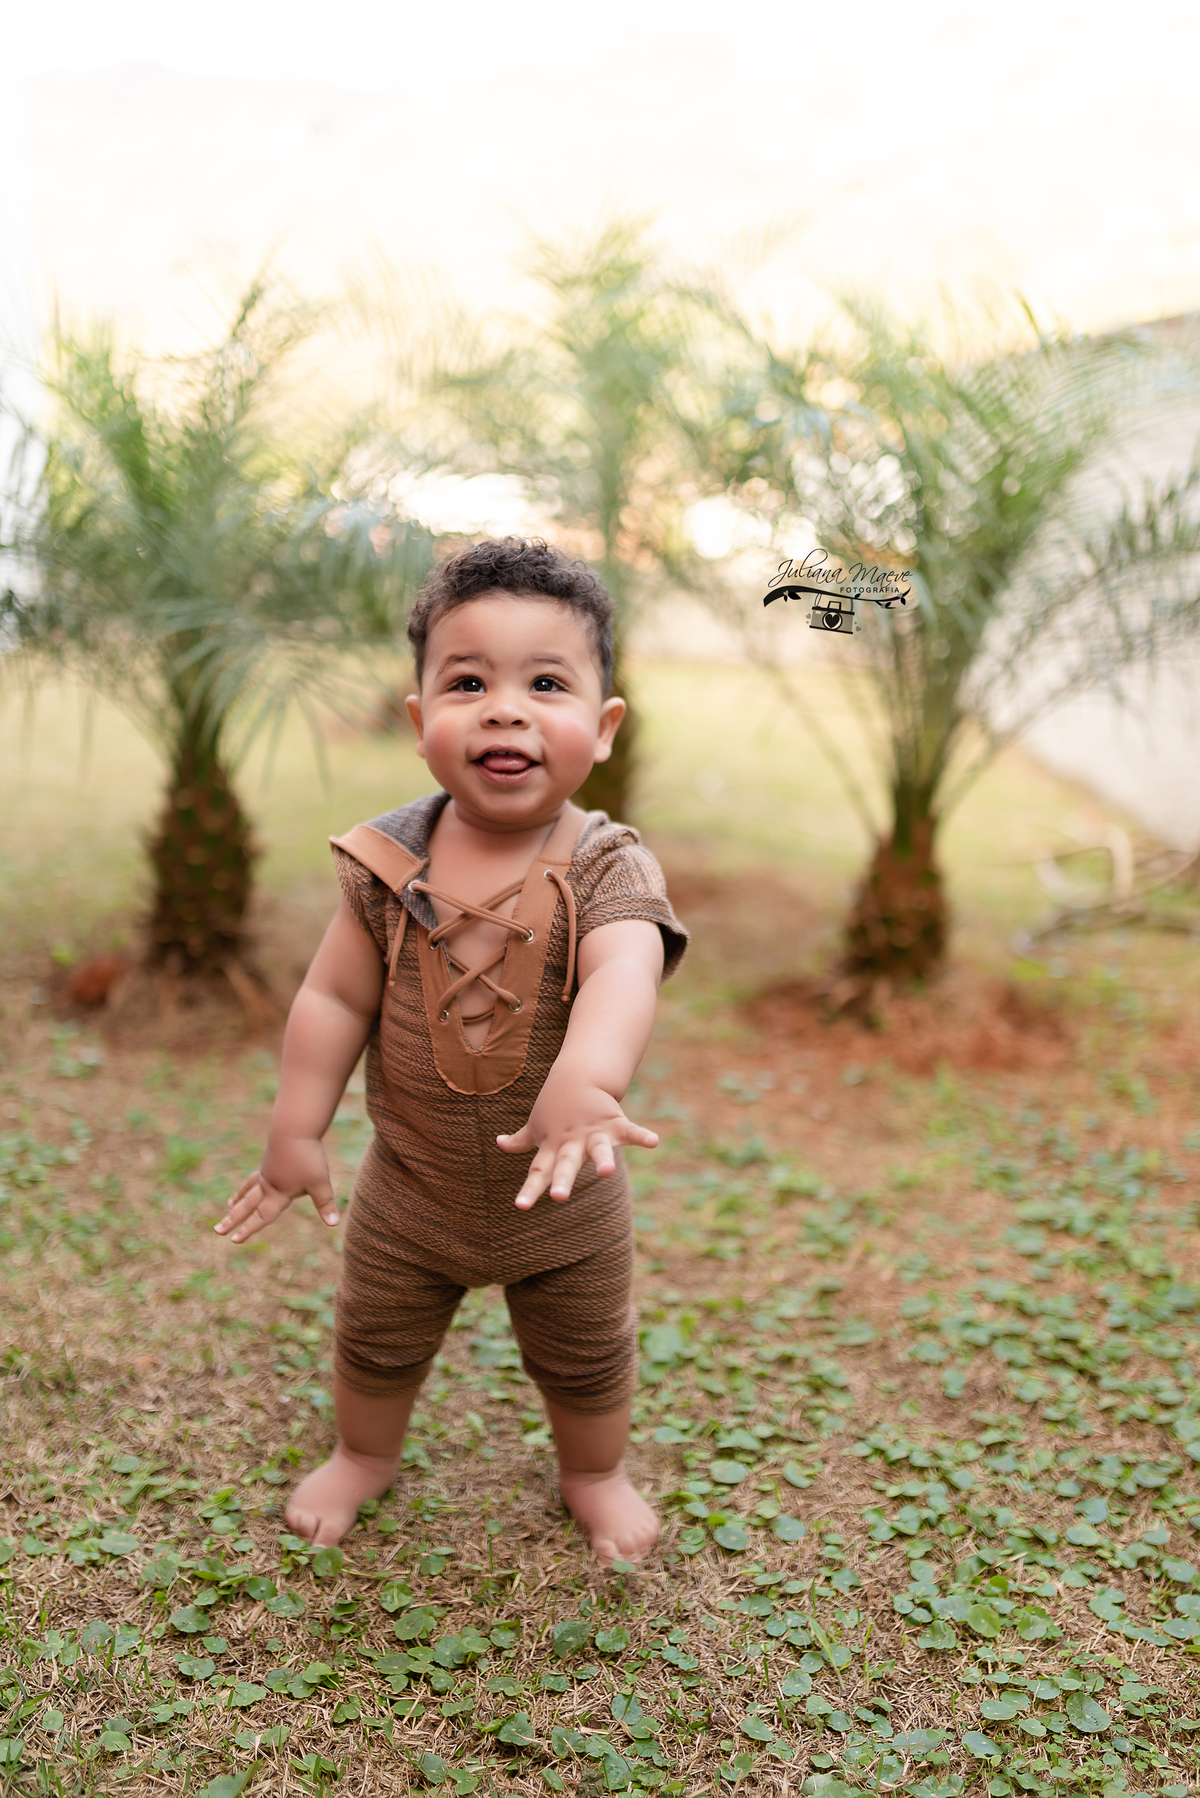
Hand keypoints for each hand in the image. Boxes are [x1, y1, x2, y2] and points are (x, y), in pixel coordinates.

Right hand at [215, 1137, 338, 1242]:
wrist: (294, 1127)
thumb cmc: (307, 1156)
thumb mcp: (320, 1182)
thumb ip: (325, 1203)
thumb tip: (334, 1224)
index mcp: (277, 1193)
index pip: (261, 1216)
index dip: (248, 1230)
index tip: (234, 1241)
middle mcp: (268, 1184)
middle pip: (247, 1205)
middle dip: (232, 1219)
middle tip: (217, 1230)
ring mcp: (267, 1170)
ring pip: (249, 1188)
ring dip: (238, 1198)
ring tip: (229, 1205)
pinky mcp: (270, 1158)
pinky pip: (256, 1175)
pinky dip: (250, 1182)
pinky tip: (254, 1182)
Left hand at [497, 1078, 657, 1209]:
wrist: (579, 1074)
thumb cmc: (555, 1106)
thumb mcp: (536, 1124)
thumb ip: (520, 1140)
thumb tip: (499, 1143)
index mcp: (553, 1146)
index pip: (538, 1171)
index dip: (530, 1189)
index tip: (521, 1206)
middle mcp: (572, 1142)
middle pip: (566, 1164)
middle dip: (563, 1179)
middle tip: (559, 1197)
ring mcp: (593, 1132)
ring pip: (598, 1148)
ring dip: (603, 1159)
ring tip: (607, 1172)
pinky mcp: (614, 1123)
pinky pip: (630, 1131)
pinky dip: (642, 1136)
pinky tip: (654, 1142)